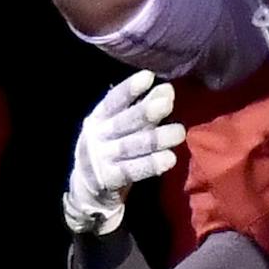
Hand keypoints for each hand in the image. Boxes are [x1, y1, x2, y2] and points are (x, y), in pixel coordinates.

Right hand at [64, 71, 184, 237]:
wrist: (88, 191)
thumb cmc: (112, 150)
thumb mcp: (122, 128)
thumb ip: (143, 109)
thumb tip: (167, 89)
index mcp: (98, 119)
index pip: (112, 101)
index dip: (129, 89)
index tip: (148, 77)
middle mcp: (96, 137)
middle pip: (123, 123)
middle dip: (145, 112)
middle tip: (168, 103)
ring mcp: (101, 159)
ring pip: (130, 147)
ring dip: (155, 139)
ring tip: (180, 132)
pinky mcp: (109, 180)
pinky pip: (132, 171)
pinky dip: (150, 164)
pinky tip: (169, 159)